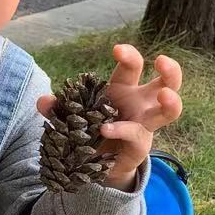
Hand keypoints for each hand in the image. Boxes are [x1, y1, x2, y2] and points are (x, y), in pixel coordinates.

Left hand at [38, 44, 181, 191]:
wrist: (95, 165)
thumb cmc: (89, 132)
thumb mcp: (73, 117)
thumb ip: (59, 108)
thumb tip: (42, 101)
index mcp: (124, 89)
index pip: (133, 66)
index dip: (129, 55)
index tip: (117, 49)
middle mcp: (141, 103)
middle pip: (167, 81)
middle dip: (170, 69)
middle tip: (161, 60)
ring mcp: (145, 124)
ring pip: (172, 110)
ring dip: (173, 102)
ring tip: (166, 96)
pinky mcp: (141, 144)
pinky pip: (136, 134)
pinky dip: (121, 130)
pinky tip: (106, 130)